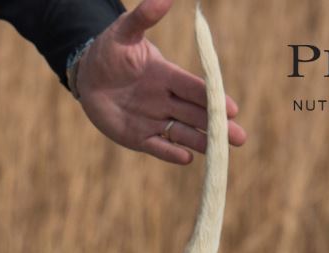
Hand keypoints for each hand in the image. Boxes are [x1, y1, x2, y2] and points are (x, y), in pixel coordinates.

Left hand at [74, 0, 245, 164]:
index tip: (232, 108)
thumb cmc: (109, 51)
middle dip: (217, 126)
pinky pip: (156, 146)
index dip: (211, 98)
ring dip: (201, 142)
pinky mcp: (137, 136)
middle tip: (240, 138)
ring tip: (220, 153)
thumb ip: (143, 17)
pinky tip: (186, 159)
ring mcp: (153, 118)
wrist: (89, 75)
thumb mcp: (124, 32)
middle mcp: (165, 99)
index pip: (193, 88)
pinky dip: (170, 152)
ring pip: (181, 132)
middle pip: (196, 114)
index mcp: (166, 75)